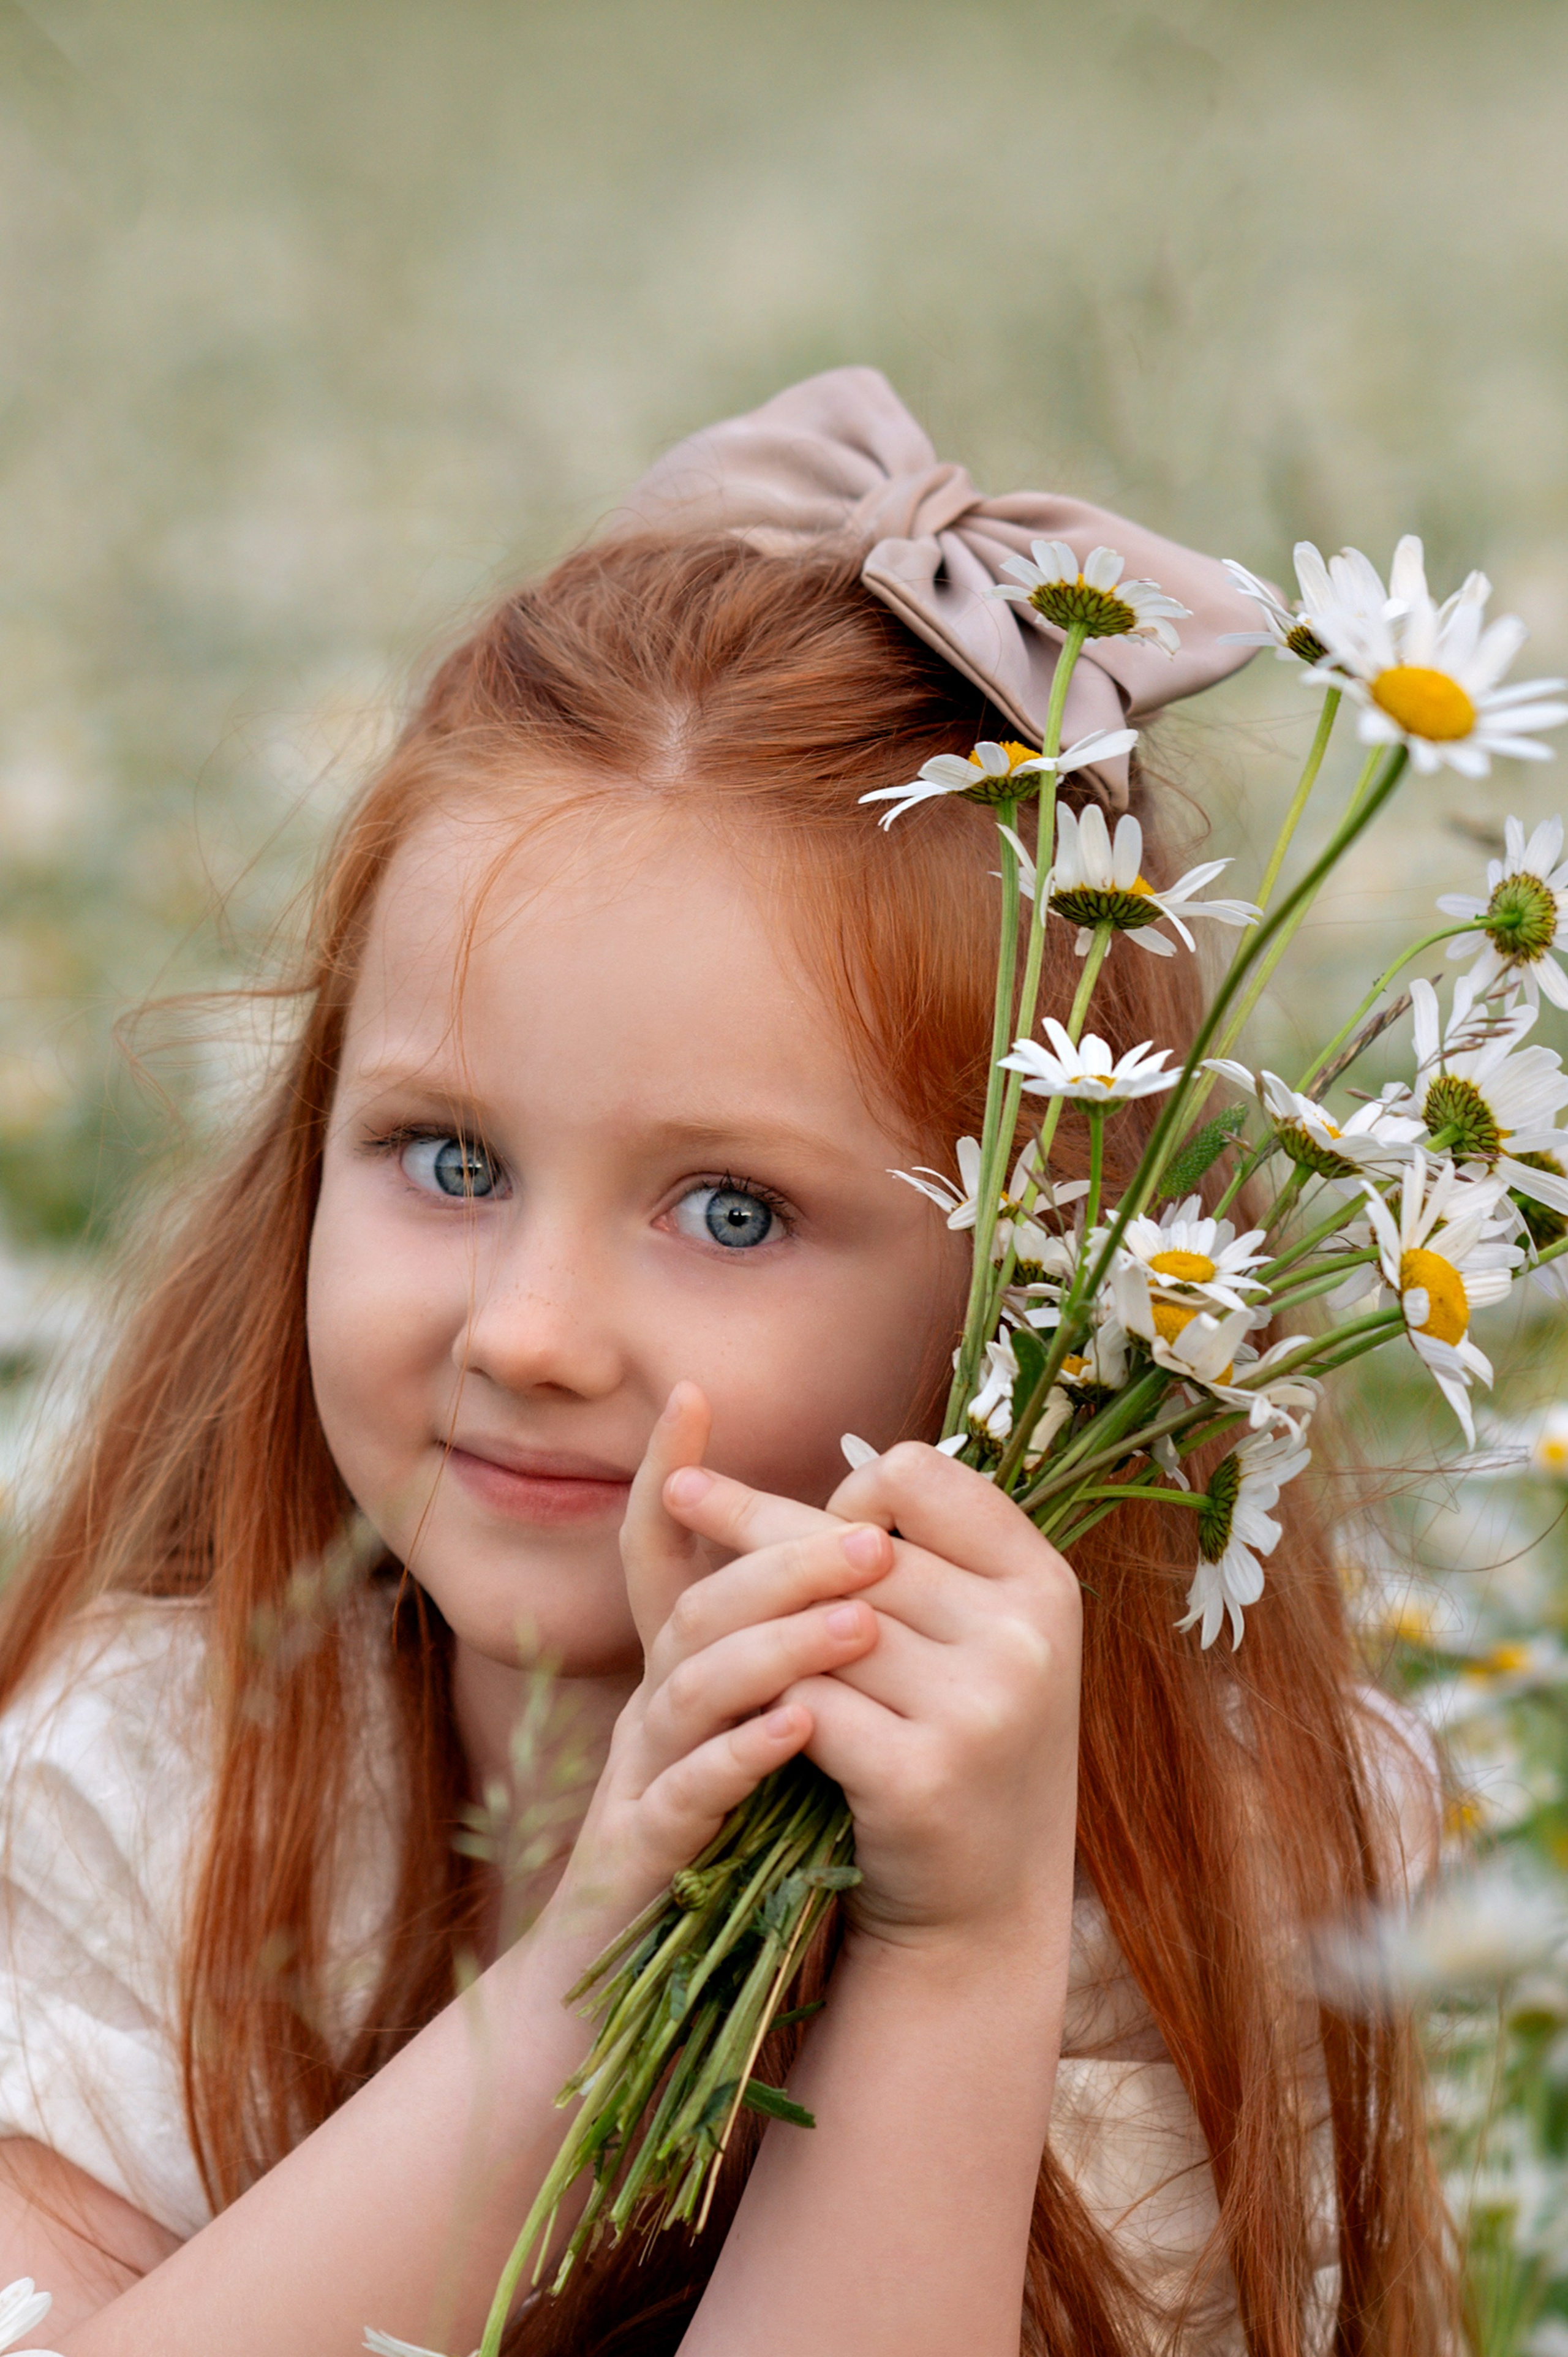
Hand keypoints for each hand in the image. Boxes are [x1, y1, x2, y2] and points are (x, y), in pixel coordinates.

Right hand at [546, 1383, 895, 1934]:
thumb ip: (780, 1663)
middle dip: (779, 1559)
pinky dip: (740, 1756)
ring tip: (858, 1624)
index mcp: (673, 1677)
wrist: (621, 1997)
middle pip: (695, 1605)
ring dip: (775, 1647)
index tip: (692, 1394)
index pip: (658, 1552)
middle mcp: (646, 1710)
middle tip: (874, 1538)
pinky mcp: (641, 1860)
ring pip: (689, 1687)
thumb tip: (859, 1580)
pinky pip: (684, 1795)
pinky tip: (801, 1730)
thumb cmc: (710, 1859)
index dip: (665, 1472)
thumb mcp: (745, 1740)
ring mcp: (637, 1780)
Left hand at [661, 1439, 1081, 1957]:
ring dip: (759, 1622)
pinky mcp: (921, 1777)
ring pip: (819, 1624)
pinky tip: (737, 1701)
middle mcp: (1025, 1636)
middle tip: (682, 1493)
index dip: (855, 1490)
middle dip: (758, 1525)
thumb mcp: (976, 1641)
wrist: (984, 1907)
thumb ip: (925, 1562)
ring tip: (701, 1607)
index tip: (824, 1520)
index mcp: (1043, 1581)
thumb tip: (836, 1468)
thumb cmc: (963, 1745)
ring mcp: (980, 1709)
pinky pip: (805, 1705)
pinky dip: (766, 1703)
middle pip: (854, 1548)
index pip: (921, 1476)